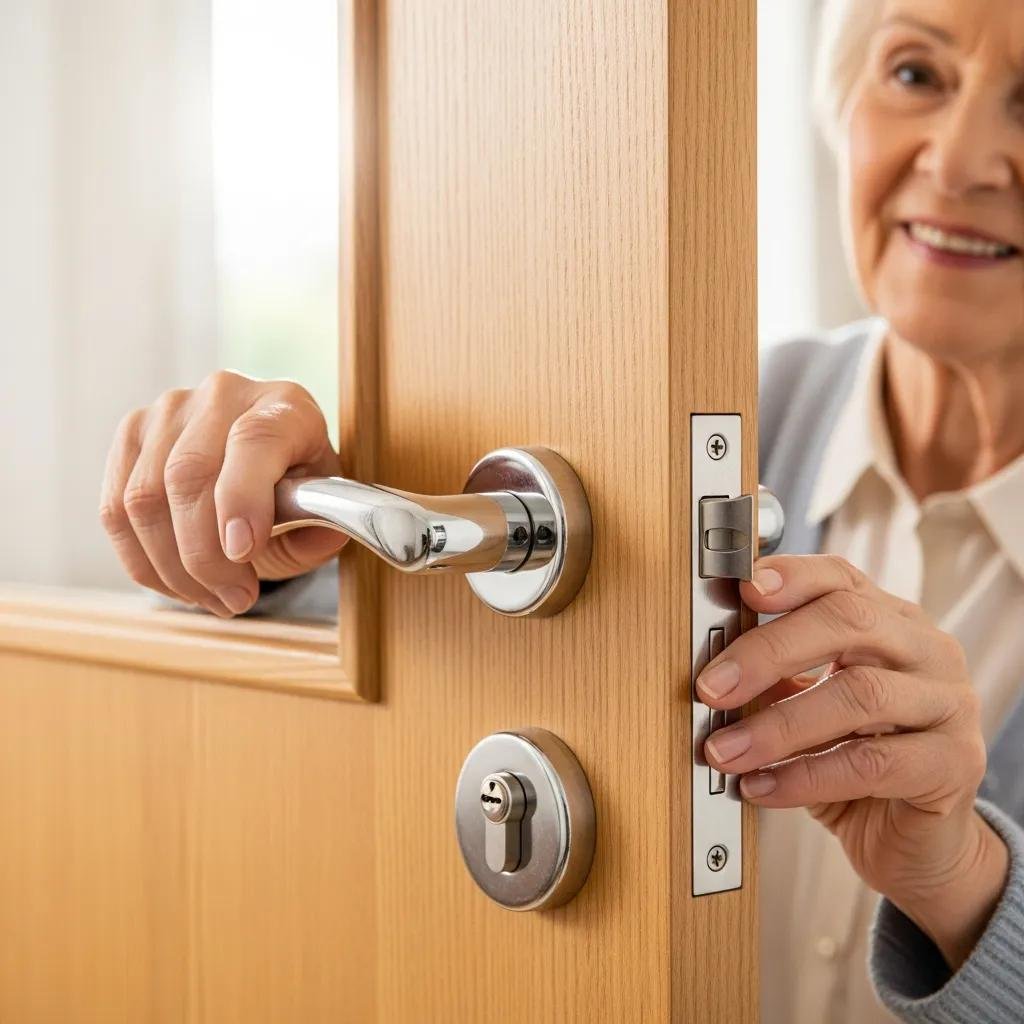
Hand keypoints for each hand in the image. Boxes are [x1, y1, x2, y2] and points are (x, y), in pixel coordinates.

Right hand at [99, 371, 346, 616]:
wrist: (262, 469)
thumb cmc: (297, 492)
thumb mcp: (324, 511)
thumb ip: (323, 527)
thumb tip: (313, 535)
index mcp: (285, 405)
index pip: (255, 439)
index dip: (243, 498)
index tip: (243, 552)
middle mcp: (225, 394)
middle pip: (188, 474)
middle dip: (206, 555)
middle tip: (237, 598)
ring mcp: (170, 410)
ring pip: (144, 498)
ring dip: (176, 569)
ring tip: (216, 598)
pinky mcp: (131, 435)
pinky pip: (115, 510)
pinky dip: (144, 562)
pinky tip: (181, 585)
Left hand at [699, 554, 1008, 967]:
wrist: (913, 836)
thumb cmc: (854, 758)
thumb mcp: (808, 706)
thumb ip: (774, 678)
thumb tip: (711, 669)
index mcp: (889, 621)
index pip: (840, 578)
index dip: (792, 576)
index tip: (743, 589)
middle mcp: (927, 649)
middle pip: (850, 621)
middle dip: (769, 651)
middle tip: (711, 687)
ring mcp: (949, 703)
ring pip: (861, 694)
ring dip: (778, 726)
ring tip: (724, 751)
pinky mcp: (955, 764)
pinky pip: (873, 764)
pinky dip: (805, 777)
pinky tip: (761, 787)